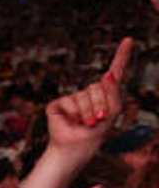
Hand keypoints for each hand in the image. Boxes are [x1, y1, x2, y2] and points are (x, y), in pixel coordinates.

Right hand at [44, 38, 132, 156]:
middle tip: (98, 119)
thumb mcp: (113, 111)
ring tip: (86, 124)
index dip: (122, 55)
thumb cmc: (97, 132)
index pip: (115, 71)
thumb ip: (114, 92)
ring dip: (88, 112)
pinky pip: (69, 102)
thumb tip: (107, 74)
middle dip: (100, 104)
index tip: (129, 40)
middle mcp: (89, 92)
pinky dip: (74, 114)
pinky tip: (73, 122)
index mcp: (106, 93)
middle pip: (98, 87)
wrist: (77, 147)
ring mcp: (73, 97)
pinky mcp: (58, 104)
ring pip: (84, 96)